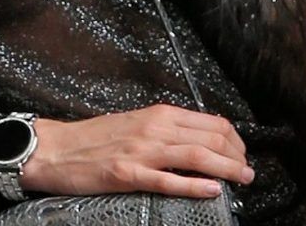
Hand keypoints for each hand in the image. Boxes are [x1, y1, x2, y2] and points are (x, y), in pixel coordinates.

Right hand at [21, 104, 252, 199]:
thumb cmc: (95, 138)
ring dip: (227, 169)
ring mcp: (142, 152)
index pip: (210, 122)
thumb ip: (165, 130)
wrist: (57, 148)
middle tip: (248, 172)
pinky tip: (213, 191)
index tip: (243, 154)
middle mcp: (153, 128)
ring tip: (243, 180)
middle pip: (210, 138)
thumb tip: (199, 142)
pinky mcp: (129, 174)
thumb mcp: (135, 123)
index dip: (234, 140)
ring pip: (196, 156)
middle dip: (237, 156)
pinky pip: (169, 180)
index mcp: (157, 114)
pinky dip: (195, 185)